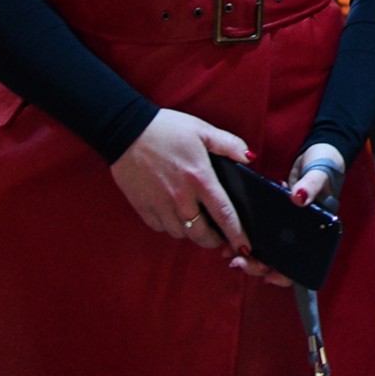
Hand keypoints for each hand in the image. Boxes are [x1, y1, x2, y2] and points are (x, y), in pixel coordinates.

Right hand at [109, 109, 253, 259]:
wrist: (126, 130)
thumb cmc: (166, 129)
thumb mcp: (203, 130)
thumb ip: (229, 144)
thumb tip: (248, 157)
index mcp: (200, 179)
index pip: (224, 214)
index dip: (237, 234)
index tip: (245, 246)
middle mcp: (180, 197)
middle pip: (202, 234)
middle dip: (214, 240)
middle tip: (220, 236)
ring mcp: (159, 205)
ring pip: (181, 234)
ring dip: (192, 233)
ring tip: (197, 223)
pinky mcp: (142, 207)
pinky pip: (160, 228)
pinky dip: (170, 226)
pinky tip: (175, 215)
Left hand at [212, 142, 349, 287]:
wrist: (319, 151)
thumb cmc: (325, 166)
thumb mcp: (320, 174)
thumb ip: (311, 185)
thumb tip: (298, 198)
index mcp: (316, 230)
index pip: (302, 262)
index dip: (285, 274)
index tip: (267, 277)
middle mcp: (300, 232)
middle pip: (278, 259)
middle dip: (257, 264)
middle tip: (237, 262)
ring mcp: (285, 224)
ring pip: (266, 248)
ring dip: (247, 253)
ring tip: (228, 253)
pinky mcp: (273, 213)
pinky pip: (259, 230)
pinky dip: (245, 234)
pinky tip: (228, 234)